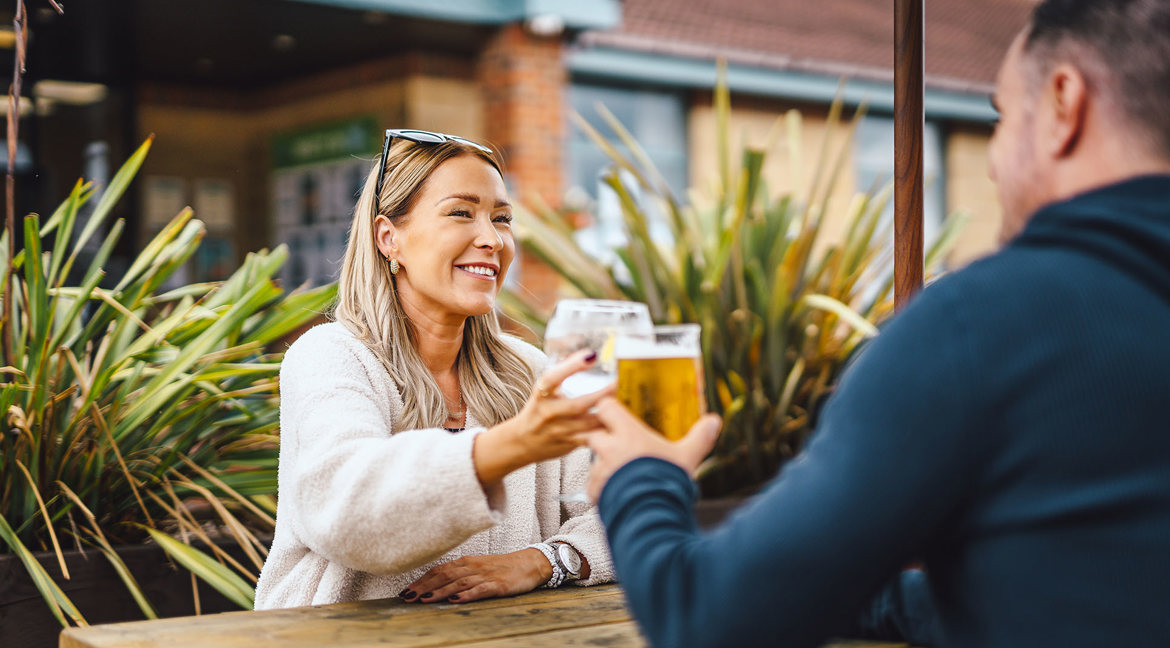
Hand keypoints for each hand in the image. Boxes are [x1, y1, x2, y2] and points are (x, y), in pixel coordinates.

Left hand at [400, 549, 549, 603]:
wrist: (529, 563)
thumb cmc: (501, 567)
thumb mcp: (478, 567)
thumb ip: (459, 573)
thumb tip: (436, 583)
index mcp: (466, 561)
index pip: (439, 570)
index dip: (421, 580)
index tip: (406, 590)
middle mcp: (472, 566)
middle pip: (444, 575)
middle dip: (423, 587)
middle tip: (407, 597)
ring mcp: (485, 575)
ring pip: (458, 583)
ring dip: (439, 591)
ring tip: (423, 600)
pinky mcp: (498, 585)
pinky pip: (479, 590)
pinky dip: (466, 595)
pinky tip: (454, 600)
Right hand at [474, 350, 610, 484]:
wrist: (520, 442)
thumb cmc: (537, 410)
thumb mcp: (543, 390)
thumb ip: (563, 374)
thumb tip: (588, 354)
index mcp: (541, 394)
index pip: (553, 378)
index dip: (571, 366)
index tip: (591, 355)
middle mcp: (548, 412)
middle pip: (578, 404)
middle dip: (602, 394)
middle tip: (620, 382)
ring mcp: (558, 431)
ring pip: (588, 424)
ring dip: (609, 414)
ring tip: (626, 402)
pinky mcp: (567, 445)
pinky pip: (591, 439)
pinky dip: (605, 431)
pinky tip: (620, 424)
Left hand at [586, 397, 720, 501]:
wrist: (653, 512)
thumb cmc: (668, 480)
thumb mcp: (688, 456)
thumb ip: (700, 437)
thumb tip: (714, 421)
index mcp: (628, 433)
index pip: (606, 407)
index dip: (609, 408)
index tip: (615, 413)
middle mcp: (610, 448)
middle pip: (595, 435)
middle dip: (604, 440)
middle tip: (619, 447)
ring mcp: (601, 470)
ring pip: (594, 462)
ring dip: (603, 466)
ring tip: (621, 475)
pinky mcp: (596, 491)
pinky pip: (593, 486)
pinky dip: (601, 489)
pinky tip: (616, 493)